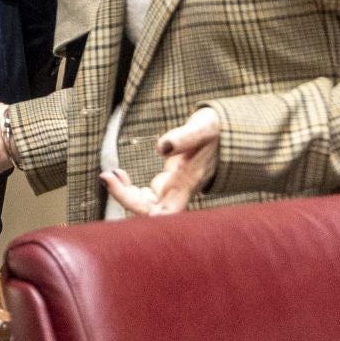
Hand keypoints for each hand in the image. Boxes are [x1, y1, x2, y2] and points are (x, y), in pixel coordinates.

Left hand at [100, 106, 220, 216]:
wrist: (233, 136)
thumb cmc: (220, 132)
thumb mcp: (204, 127)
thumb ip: (185, 136)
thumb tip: (161, 147)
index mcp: (188, 183)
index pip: (160, 211)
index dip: (132, 204)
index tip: (112, 179)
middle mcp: (180, 192)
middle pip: (149, 213)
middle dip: (124, 199)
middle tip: (106, 176)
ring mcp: (175, 190)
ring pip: (145, 206)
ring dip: (124, 194)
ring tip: (111, 174)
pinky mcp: (171, 184)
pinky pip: (147, 197)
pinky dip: (129, 189)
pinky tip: (120, 175)